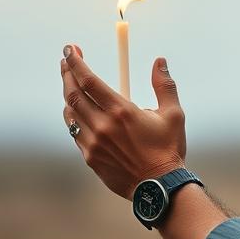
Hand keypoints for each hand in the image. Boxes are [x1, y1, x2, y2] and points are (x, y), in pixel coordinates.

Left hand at [60, 44, 186, 200]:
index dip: (76, 62)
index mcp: (121, 111)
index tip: (70, 49)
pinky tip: (78, 112)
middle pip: (73, 93)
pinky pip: (75, 132)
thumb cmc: (168, 149)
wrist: (159, 189)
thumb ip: (164, 85)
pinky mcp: (90, 158)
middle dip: (66, 73)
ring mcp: (93, 143)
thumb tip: (159, 61)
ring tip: (71, 84)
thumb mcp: (173, 115)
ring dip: (68, 95)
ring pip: (70, 113)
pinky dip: (73, 118)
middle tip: (65, 60)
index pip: (89, 80)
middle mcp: (102, 125)